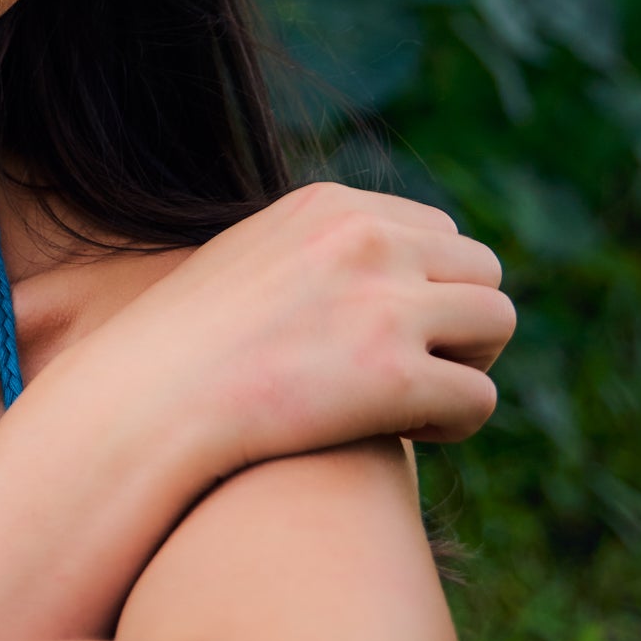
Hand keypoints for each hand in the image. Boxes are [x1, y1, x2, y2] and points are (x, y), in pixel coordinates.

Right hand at [97, 181, 512, 469]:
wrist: (143, 405)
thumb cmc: (183, 350)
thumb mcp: (249, 262)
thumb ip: (316, 253)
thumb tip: (379, 279)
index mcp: (331, 206)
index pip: (437, 230)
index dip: (424, 289)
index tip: (384, 333)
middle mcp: (367, 239)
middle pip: (482, 269)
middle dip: (458, 323)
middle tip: (410, 370)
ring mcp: (384, 304)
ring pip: (496, 323)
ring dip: (465, 367)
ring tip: (411, 401)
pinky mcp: (395, 376)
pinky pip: (478, 397)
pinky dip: (452, 423)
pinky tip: (402, 434)